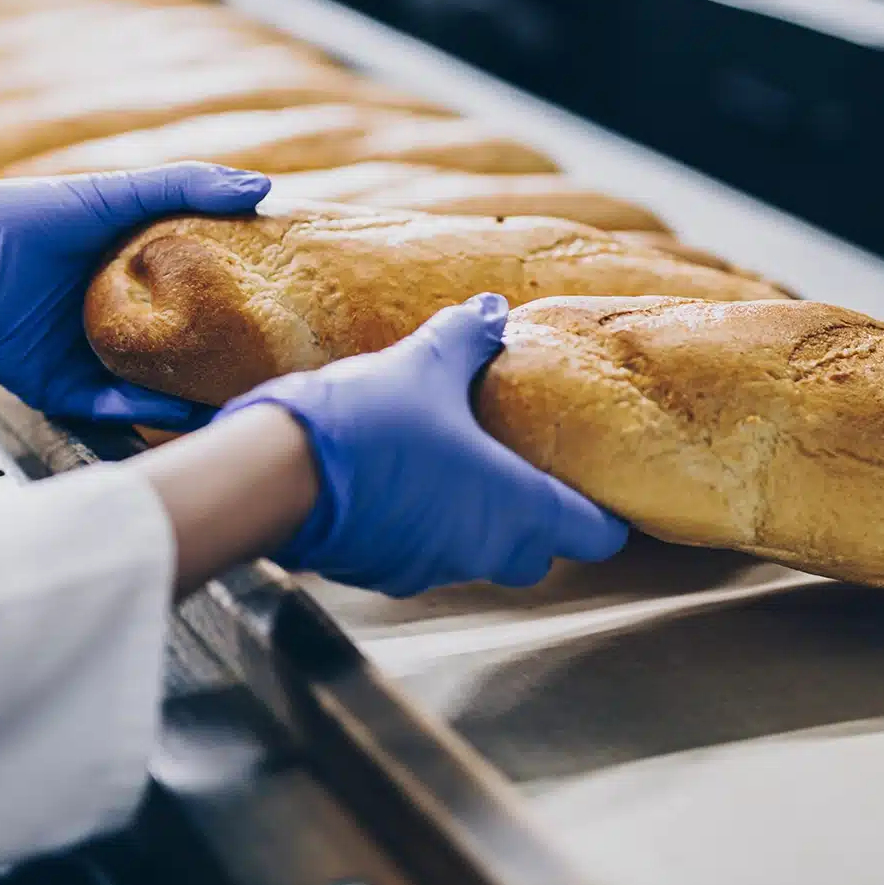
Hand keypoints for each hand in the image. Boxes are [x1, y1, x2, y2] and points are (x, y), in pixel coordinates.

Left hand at [0, 165, 269, 425]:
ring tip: (239, 404)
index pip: (196, 293)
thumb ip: (186, 187)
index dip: (237, 303)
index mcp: (131, 271)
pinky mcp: (61, 388)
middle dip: (220, 362)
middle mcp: (116, 317)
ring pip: (151, 387)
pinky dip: (144, 415)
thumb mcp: (116, 194)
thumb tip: (264, 189)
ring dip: (190, 398)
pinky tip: (181, 415)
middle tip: (273, 371)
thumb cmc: (29, 216)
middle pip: (179, 347)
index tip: (286, 313)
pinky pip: (110, 409)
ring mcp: (89, 356)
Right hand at [217, 294, 628, 596]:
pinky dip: (426, 525)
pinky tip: (402, 480)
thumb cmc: (370, 424)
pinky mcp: (384, 573)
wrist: (279, 474)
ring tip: (457, 462)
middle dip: (539, 517)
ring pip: (479, 554)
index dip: (604, 512)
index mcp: (518, 508)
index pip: (596, 534)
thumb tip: (493, 311)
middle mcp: (484, 550)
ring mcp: (433, 569)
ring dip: (477, 519)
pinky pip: (425, 554)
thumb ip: (468, 339)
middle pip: (539, 552)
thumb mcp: (425, 366)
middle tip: (524, 464)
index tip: (597, 483)